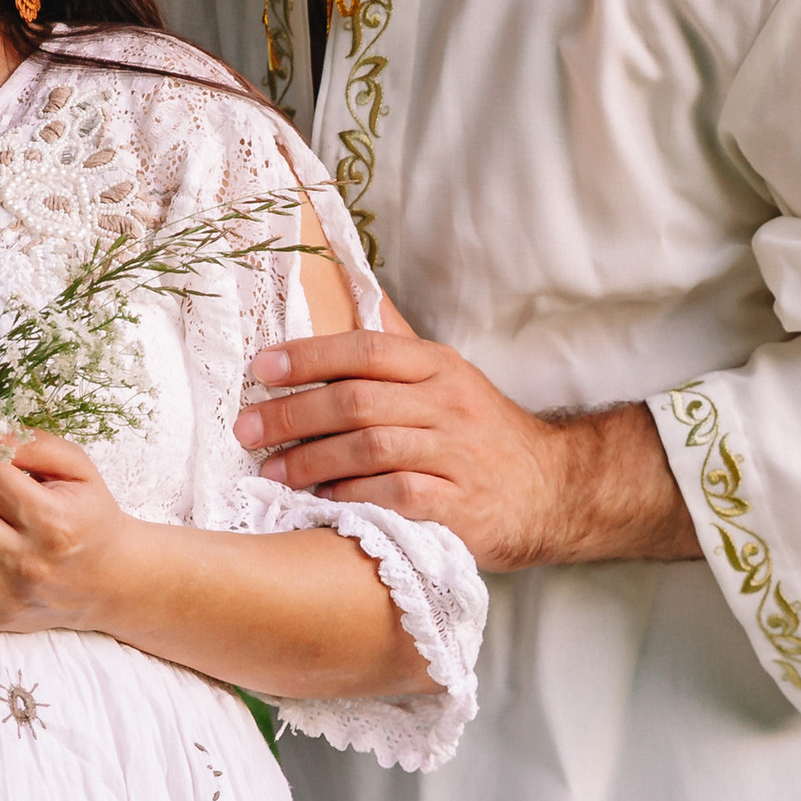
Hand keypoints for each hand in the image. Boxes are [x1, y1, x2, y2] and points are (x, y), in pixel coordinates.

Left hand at [235, 332, 702, 573]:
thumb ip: (396, 349)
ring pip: (370, 449)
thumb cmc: (483, 434)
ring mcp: (455, 457)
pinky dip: (350, 499)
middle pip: (356, 401)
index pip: (365, 350)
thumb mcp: (448, 379)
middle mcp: (447, 406)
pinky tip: (318, 505)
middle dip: (292, 414)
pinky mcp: (458, 508)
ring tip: (269, 473)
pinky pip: (393, 498)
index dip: (308, 356)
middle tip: (246, 430)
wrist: (554, 491)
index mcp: (438, 367)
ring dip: (310, 461)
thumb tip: (348, 292)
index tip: (261, 368)